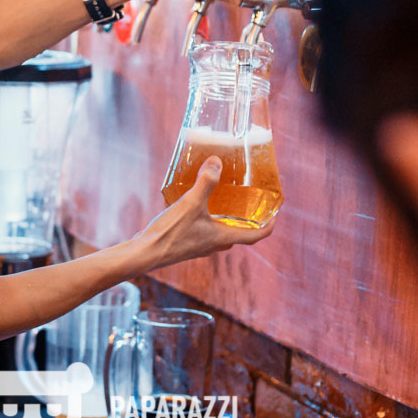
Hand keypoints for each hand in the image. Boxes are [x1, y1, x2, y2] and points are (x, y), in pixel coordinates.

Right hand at [131, 156, 275, 270]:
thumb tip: (217, 162)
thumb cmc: (169, 234)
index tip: (275, 216)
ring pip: (219, 234)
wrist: (143, 254)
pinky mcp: (184, 244)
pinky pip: (202, 232)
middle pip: (237, 235)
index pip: (255, 236)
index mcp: (221, 237)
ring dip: (224, 221)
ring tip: (222, 202)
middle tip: (248, 205)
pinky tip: (194, 207)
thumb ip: (206, 183)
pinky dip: (206, 220)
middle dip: (246, 222)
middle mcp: (213, 245)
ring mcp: (198, 246)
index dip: (268, 226)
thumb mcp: (190, 204)